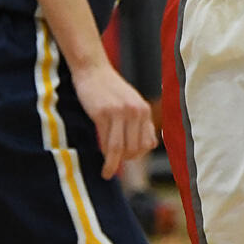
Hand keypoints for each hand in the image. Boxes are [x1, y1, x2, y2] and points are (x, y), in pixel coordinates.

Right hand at [71, 61, 158, 179]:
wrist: (93, 71)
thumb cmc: (111, 90)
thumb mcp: (132, 104)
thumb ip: (140, 123)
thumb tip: (151, 146)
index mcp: (144, 110)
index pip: (148, 143)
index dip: (138, 154)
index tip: (128, 158)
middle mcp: (136, 111)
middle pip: (135, 148)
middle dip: (126, 160)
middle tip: (115, 163)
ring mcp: (119, 112)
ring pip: (120, 148)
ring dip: (114, 164)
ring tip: (107, 172)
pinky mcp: (103, 113)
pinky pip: (107, 142)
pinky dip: (106, 156)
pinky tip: (103, 163)